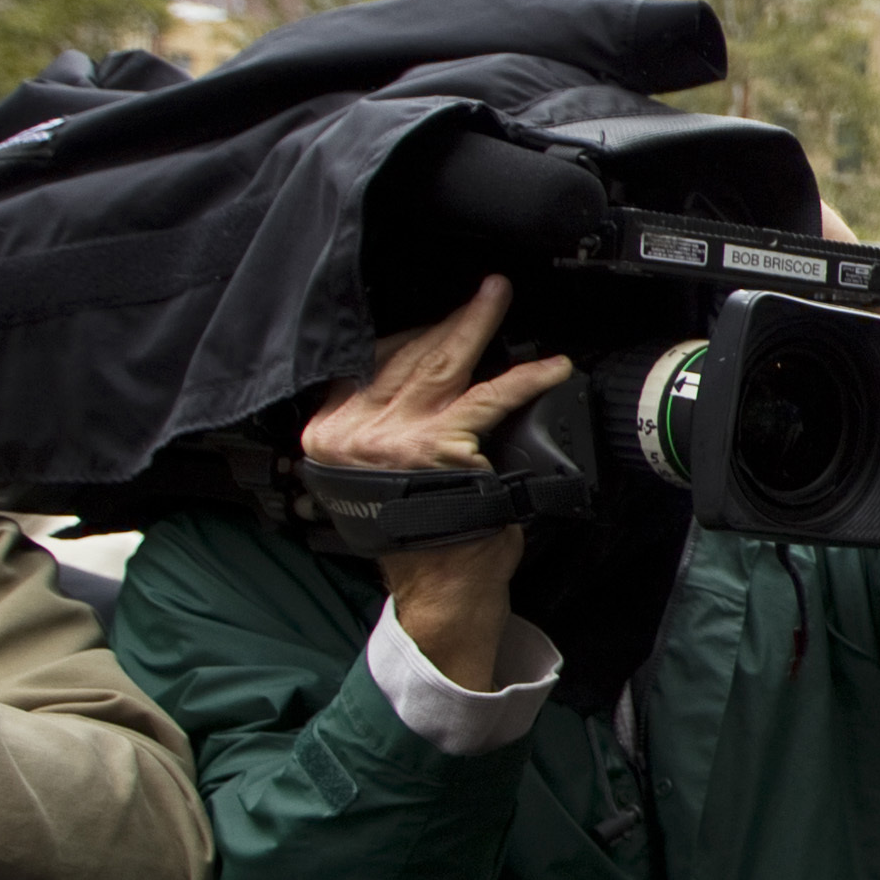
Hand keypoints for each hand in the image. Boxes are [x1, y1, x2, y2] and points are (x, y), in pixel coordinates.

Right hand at [300, 274, 573, 693]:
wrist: (440, 589)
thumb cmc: (422, 537)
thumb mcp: (378, 476)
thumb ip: (382, 429)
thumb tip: (416, 383)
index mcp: (329, 434)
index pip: (366, 365)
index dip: (409, 335)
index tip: (436, 318)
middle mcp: (353, 432)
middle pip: (403, 356)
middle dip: (446, 319)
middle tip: (483, 290)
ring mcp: (394, 438)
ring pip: (440, 364)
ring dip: (475, 325)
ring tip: (499, 298)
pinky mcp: (442, 446)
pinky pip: (489, 399)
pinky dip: (523, 379)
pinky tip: (550, 367)